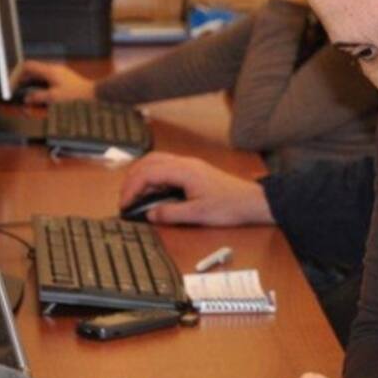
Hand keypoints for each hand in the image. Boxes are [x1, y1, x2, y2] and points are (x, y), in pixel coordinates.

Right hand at [19, 60, 95, 103]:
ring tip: (27, 95)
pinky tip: (39, 95)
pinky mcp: (62, 77)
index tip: (12, 84)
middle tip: (16, 91)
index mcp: (49, 70)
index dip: (16, 74)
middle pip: (31, 70)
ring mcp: (58, 72)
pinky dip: (39, 86)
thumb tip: (27, 98)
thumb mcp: (54, 97)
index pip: (27, 66)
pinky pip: (45, 79)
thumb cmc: (76, 94)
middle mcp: (53, 68)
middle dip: (22, 80)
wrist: (93, 92)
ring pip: (38, 75)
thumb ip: (38, 97)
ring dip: (30, 84)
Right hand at [118, 153, 274, 225]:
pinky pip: (166, 167)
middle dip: (132, 179)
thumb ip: (171, 213)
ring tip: (134, 195)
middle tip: (124, 199)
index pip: (148, 173)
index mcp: (184, 170)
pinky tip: (152, 191)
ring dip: (141, 176)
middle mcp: (185, 163)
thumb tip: (150, 215)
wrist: (252, 201)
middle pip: (148, 162)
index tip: (125, 204)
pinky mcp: (193, 171)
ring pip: (156, 162)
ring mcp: (189, 165)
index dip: (132, 188)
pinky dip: (153, 177)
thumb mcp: (198, 214)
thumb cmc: (230, 206)